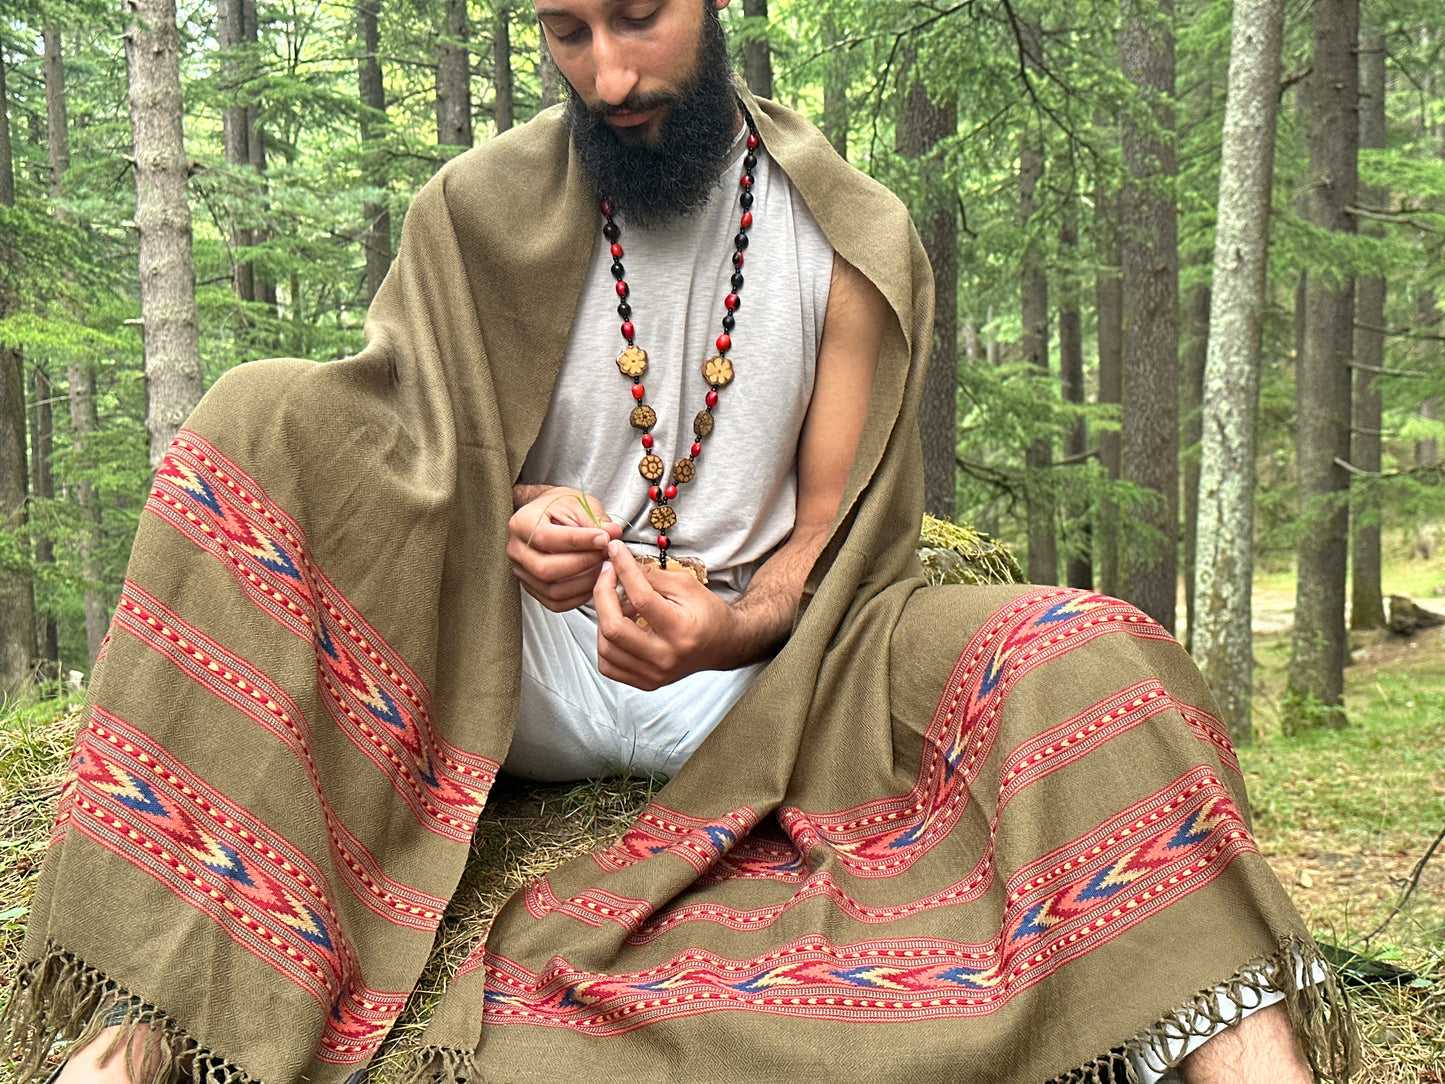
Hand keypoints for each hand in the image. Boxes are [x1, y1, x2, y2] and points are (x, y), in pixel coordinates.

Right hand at [507, 487, 622, 610]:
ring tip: (602, 566)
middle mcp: (517, 551)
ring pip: (553, 590)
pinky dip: (579, 595)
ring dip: (584, 581)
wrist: (548, 516)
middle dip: (583, 564)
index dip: (579, 541)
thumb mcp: (578, 504)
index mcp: (522, 523)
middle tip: (605, 554)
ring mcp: (523, 573)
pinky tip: (593, 580)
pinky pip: (556, 602)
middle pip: (546, 569)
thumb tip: (613, 532)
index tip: (604, 538)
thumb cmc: (560, 508)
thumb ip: (595, 519)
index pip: (547, 538)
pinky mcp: (533, 588)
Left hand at [593, 541, 738, 689]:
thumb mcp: (686, 585)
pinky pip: (608, 665)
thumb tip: (621, 564)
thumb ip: (652, 576)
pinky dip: (606, 642)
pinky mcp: (646, 682)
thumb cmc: (708, 614)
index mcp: (680, 631)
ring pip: (606, 647)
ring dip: (604, 618)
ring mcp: (654, 674)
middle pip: (614, 628)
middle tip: (607, 574)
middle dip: (602, 594)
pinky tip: (619, 625)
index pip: (641, 598)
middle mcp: (665, 657)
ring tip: (619, 603)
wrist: (723, 644)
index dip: (623, 569)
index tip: (615, 551)